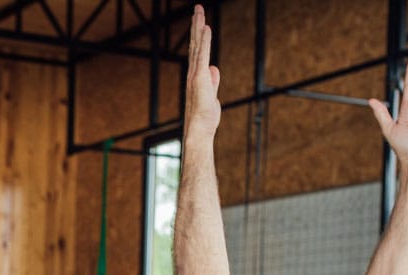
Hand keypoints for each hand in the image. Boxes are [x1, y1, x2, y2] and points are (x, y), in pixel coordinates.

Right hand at [184, 5, 220, 140]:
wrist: (200, 130)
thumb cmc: (205, 117)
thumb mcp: (212, 95)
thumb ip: (213, 81)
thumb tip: (214, 68)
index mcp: (196, 76)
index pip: (198, 52)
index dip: (199, 36)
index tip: (200, 21)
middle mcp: (193, 72)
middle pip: (195, 44)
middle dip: (196, 25)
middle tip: (198, 8)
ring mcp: (195, 74)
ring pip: (197, 45)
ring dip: (198, 27)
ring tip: (199, 11)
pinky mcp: (200, 78)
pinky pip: (203, 55)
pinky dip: (204, 41)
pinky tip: (206, 28)